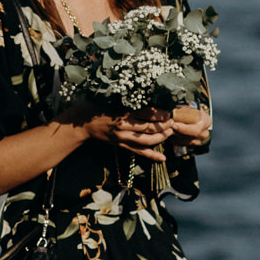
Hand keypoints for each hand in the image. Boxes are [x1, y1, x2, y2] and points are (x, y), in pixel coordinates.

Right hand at [80, 107, 210, 159]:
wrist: (86, 122)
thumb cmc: (103, 108)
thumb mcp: (118, 102)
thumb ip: (135, 105)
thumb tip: (155, 105)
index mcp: (124, 112)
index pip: (148, 113)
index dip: (161, 114)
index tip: (170, 113)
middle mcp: (124, 126)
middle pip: (150, 128)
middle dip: (164, 126)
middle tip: (173, 123)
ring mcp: (123, 138)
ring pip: (147, 141)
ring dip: (161, 138)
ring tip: (169, 133)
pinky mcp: (121, 146)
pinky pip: (139, 152)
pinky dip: (152, 156)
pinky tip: (163, 158)